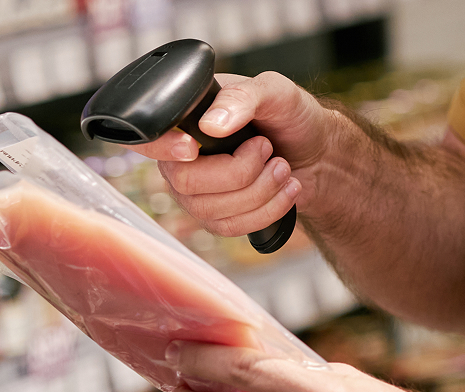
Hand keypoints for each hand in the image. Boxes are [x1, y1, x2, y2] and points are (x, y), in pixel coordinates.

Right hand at [125, 72, 340, 236]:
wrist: (317, 151)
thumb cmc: (290, 116)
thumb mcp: (275, 92)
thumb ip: (243, 97)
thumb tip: (211, 124)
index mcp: (186, 120)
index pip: (147, 139)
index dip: (163, 147)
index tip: (193, 147)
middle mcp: (182, 158)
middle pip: (184, 181)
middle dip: (239, 171)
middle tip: (267, 148)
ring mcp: (197, 192)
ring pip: (210, 209)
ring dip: (260, 191)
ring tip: (282, 167)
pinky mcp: (217, 217)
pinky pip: (230, 227)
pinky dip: (267, 210)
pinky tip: (286, 190)